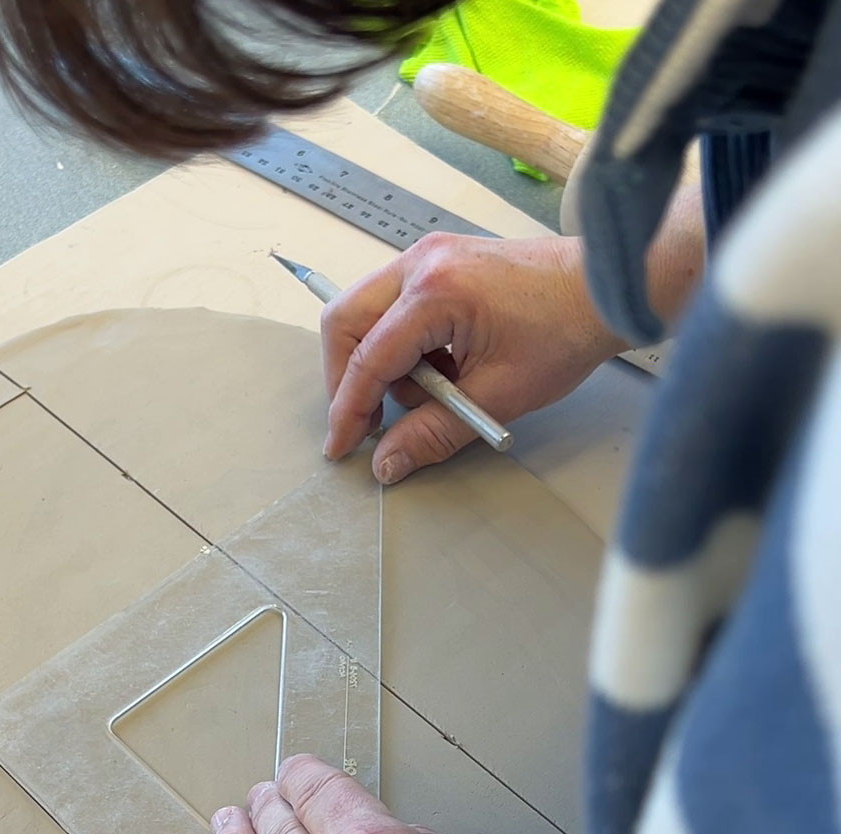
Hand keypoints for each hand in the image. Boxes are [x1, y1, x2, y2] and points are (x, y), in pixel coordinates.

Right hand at [321, 232, 624, 483]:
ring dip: (380, 361)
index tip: (341, 445)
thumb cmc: (565, 330)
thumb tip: (387, 461)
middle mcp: (421, 263)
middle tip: (364, 422)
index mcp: (435, 292)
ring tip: (432, 391)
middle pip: (345, 321)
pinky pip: (394, 306)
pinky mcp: (440, 262)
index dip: (348, 409)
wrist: (606, 289)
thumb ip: (433, 432)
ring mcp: (428, 256)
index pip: (367, 358)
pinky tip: (443, 367)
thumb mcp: (497, 396)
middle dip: (347, 377)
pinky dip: (404, 344)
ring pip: (365, 312)